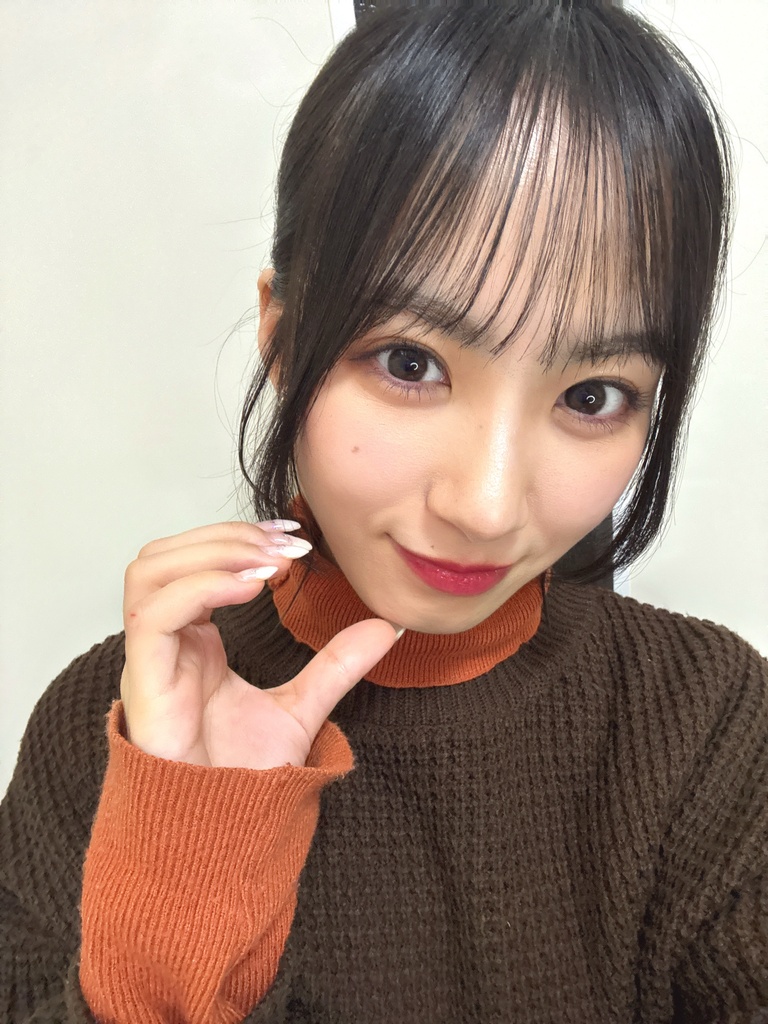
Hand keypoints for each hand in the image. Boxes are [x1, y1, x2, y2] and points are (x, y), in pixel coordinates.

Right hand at [119, 520, 400, 768]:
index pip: (192, 563)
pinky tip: (252, 584)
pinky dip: (201, 586)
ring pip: (149, 572)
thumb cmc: (243, 778)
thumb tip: (388, 626)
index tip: (296, 539)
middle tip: (286, 544)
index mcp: (192, 641)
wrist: (222, 836)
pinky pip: (155, 615)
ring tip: (269, 562)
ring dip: (211, 552)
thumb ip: (337, 665)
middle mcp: (166, 643)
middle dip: (225, 536)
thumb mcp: (303, 708)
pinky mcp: (144, 682)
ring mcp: (151, 660)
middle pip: (164, 556)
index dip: (237, 539)